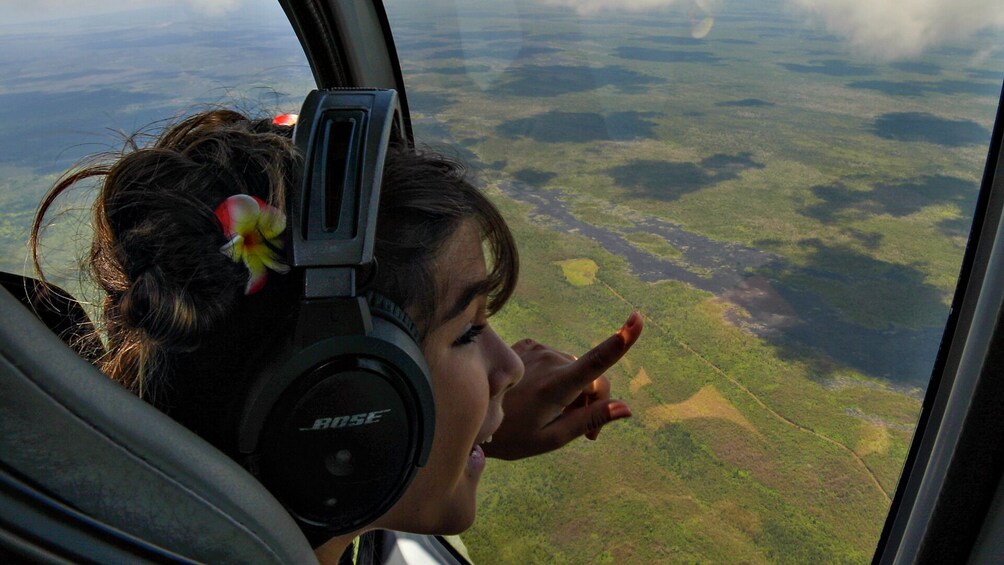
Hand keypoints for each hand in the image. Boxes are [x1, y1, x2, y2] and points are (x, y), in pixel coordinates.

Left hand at [483, 311, 642, 459]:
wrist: (473, 416)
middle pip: (591, 377)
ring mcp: (537, 349)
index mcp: (557, 385)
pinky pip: (555, 360)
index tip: (637, 320)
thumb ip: (590, 420)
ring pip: (574, 369)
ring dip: (574, 391)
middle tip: (585, 434)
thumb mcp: (553, 438)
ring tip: (556, 415)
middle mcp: (549, 360)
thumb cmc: (513, 437)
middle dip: (593, 402)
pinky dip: (557, 377)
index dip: (621, 340)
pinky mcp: (528, 344)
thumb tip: (626, 408)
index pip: (597, 361)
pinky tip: (539, 395)